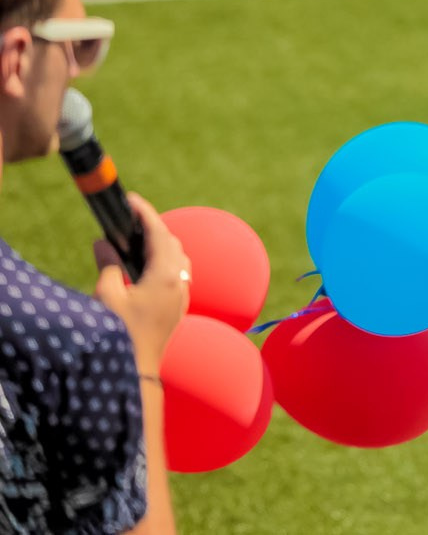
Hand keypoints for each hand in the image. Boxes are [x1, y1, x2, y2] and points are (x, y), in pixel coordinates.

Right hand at [93, 194, 189, 374]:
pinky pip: (178, 273)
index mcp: (165, 274)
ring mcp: (182, 294)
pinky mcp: (179, 306)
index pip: (158, 233)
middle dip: (153, 227)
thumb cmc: (121, 333)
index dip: (146, 213)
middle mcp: (180, 281)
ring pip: (179, 258)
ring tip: (138, 239)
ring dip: (162, 244)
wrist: (138, 369)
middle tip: (130, 219)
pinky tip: (149, 265)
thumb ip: (108, 265)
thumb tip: (104, 243)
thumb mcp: (108, 295)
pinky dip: (166, 261)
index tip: (132, 200)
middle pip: (172, 242)